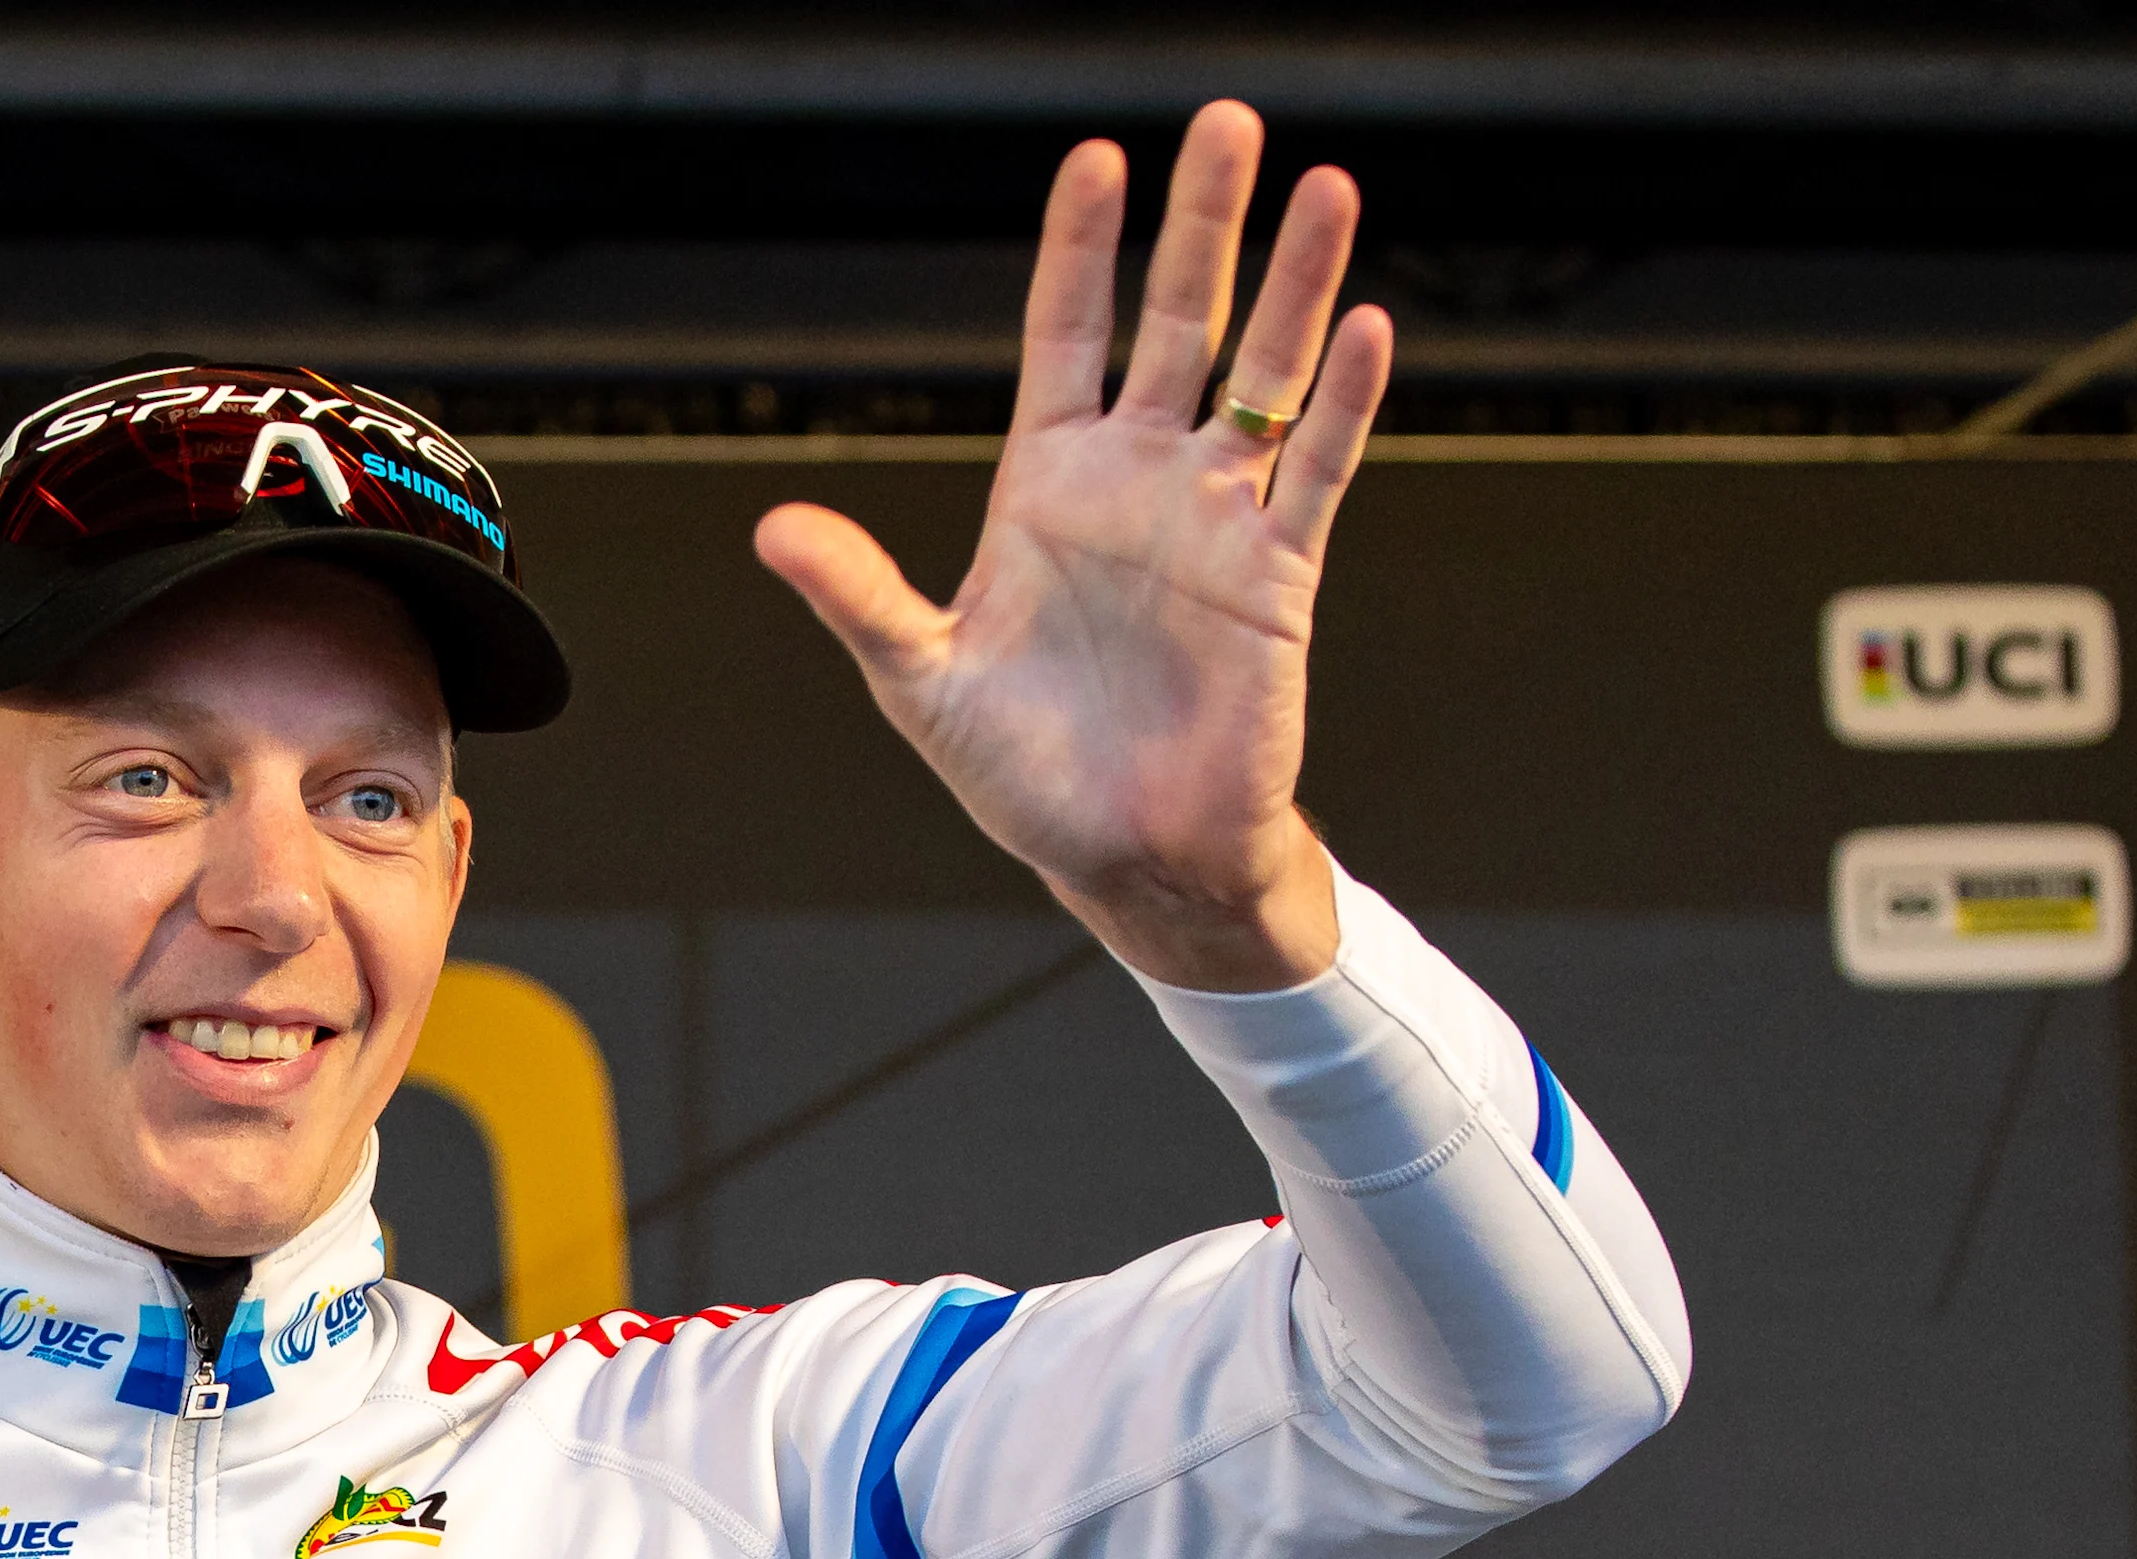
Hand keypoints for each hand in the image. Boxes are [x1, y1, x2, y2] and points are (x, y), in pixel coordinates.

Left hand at [755, 100, 1387, 990]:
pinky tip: (1363, 324)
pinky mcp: (1277, 574)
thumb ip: (859, 594)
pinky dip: (1342, 401)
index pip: (1064, 338)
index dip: (1079, 251)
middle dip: (1201, 227)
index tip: (1095, 157)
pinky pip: (1315, 470)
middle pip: (1176, 324)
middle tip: (1228, 122)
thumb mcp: (920, 677)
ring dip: (1294, 284)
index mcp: (1046, 487)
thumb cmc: (1022, 772)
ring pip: (1262, 376)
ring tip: (1327, 185)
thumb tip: (773, 529)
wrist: (1124, 858)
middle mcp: (1138, 483)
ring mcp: (1214, 520)